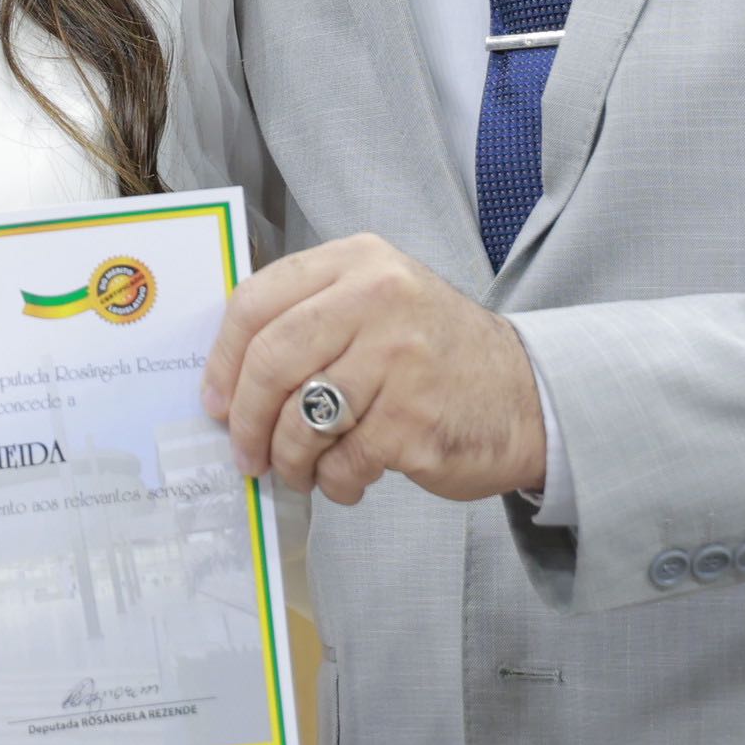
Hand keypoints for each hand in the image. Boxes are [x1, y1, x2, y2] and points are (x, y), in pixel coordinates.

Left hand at [200, 236, 546, 505]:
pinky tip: (345, 480)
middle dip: (246, 418)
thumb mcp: (379, 299)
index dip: (223, 359)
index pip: (256, 301)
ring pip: (302, 420)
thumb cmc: (435, 353)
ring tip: (299, 471)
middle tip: (244, 452)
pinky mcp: (415, 421)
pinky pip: (342, 462)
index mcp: (358, 262)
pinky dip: (333, 482)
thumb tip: (228, 373)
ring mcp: (400, 359)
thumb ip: (310, 315)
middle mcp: (379, 298)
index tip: (214, 400)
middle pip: (272, 360)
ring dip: (289, 460)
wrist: (530, 395)